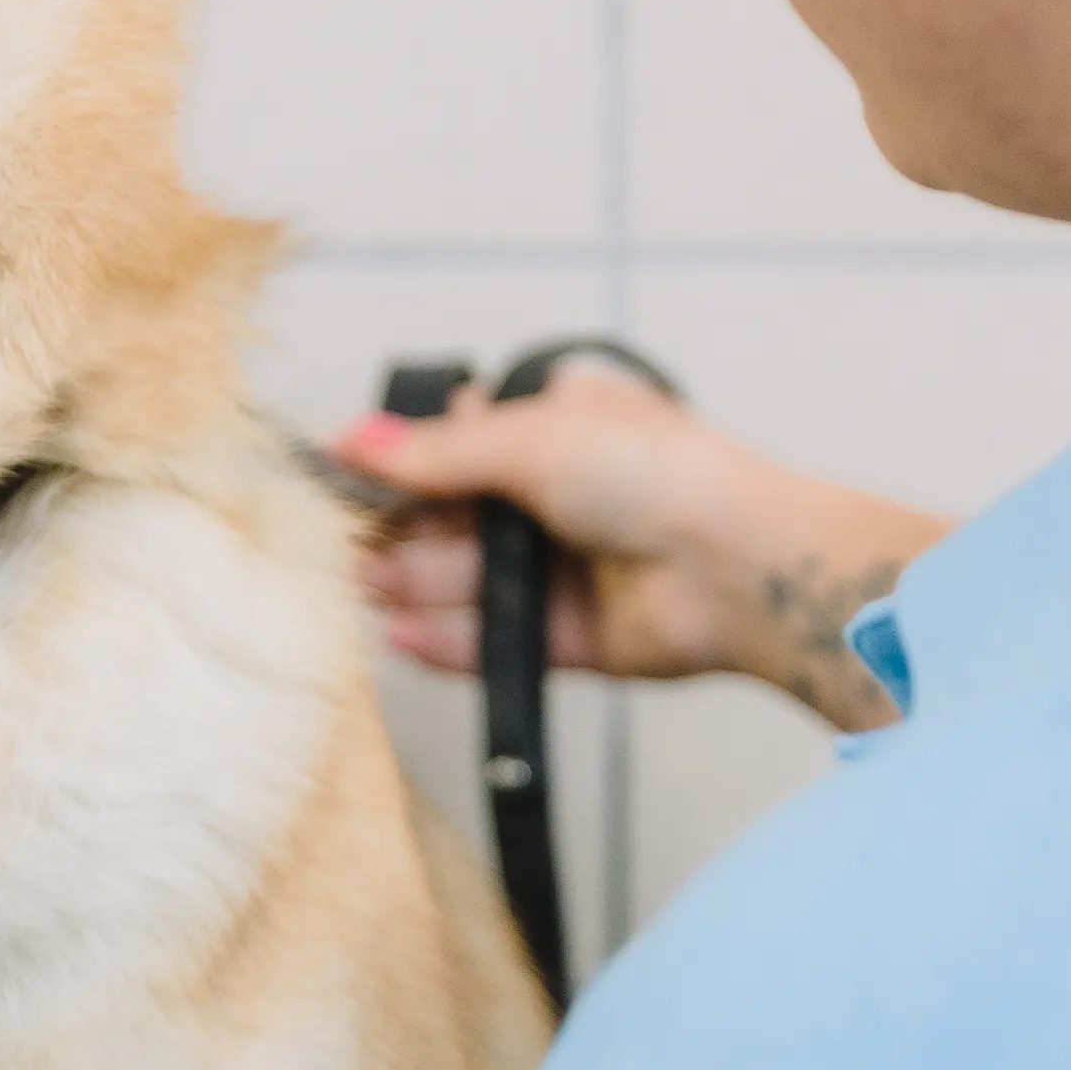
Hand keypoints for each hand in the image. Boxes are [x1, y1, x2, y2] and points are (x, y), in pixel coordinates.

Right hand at [334, 368, 942, 730]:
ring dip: (414, 585)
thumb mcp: (528, 438)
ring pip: (462, 581)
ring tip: (369, 590)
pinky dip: (447, 642)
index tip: (335, 481)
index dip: (394, 465)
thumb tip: (351, 439)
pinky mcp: (566, 638)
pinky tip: (403, 637)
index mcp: (550, 427)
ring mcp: (558, 570)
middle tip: (341, 547)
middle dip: (396, 533)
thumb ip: (432, 452)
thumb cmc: (654, 475)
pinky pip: (492, 642)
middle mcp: (551, 496)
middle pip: (446, 520)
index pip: (449, 446)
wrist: (736, 566)